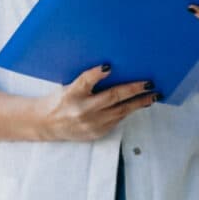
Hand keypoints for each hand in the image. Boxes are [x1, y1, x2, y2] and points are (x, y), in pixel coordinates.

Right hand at [33, 64, 155, 141]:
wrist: (47, 124)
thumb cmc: (60, 101)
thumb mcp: (69, 86)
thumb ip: (88, 81)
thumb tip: (113, 70)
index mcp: (71, 93)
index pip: (85, 81)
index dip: (96, 73)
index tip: (109, 66)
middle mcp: (82, 109)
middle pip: (112, 96)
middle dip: (134, 89)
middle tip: (149, 84)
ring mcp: (90, 123)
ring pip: (120, 111)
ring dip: (138, 103)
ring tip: (151, 96)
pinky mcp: (96, 133)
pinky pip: (116, 121)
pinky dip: (127, 112)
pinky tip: (137, 105)